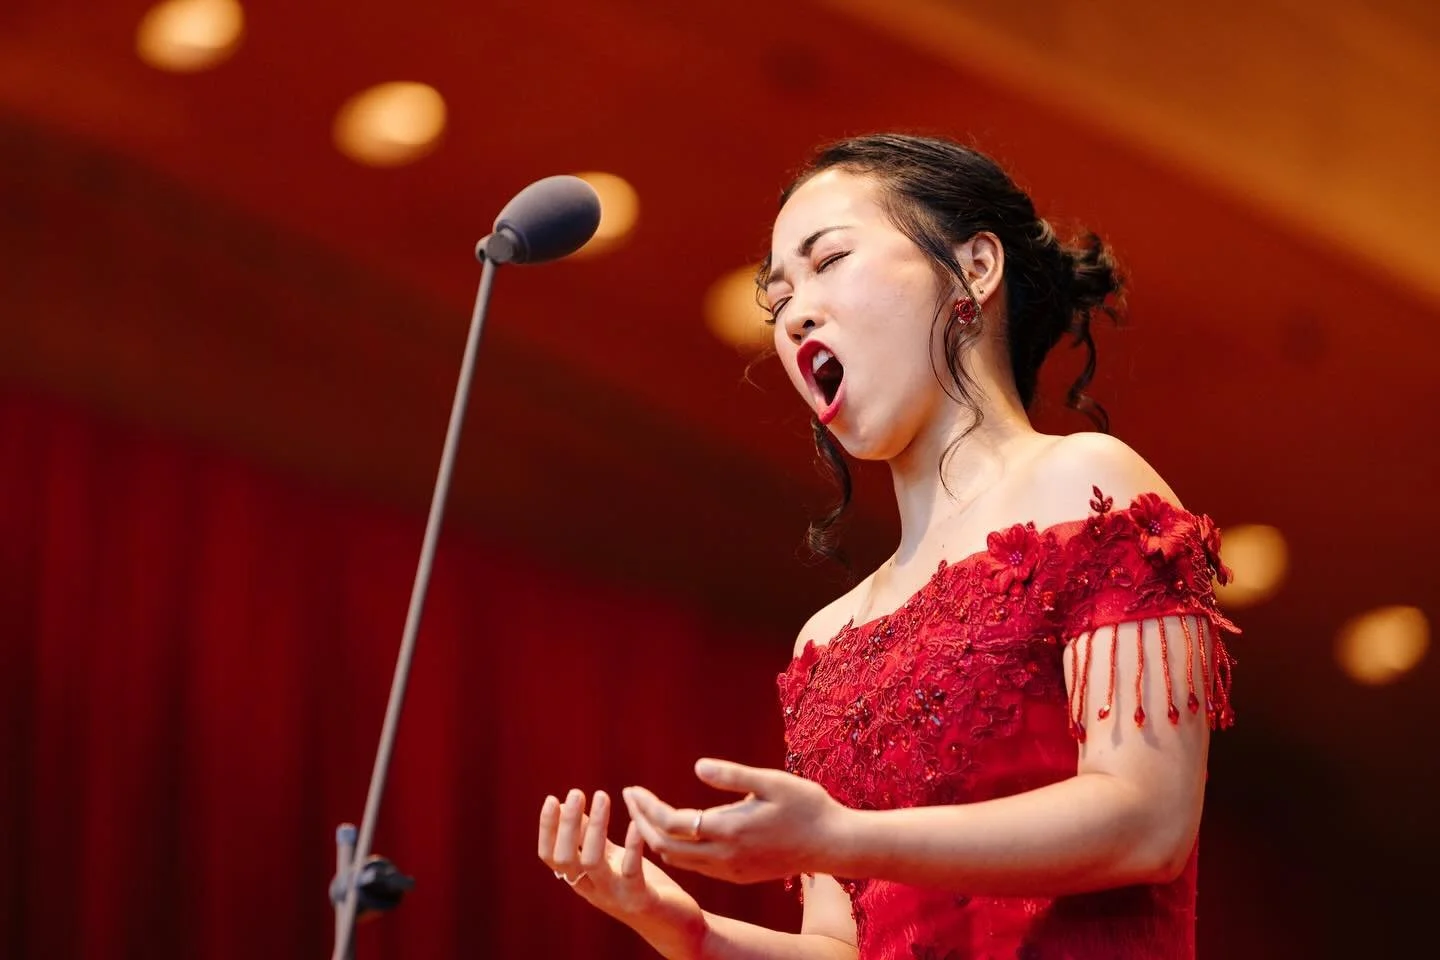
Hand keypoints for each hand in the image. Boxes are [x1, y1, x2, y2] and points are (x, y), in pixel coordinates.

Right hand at [538, 788, 705, 948]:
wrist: (673, 925)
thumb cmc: (639, 885)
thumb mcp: (610, 858)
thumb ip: (589, 837)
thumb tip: (568, 806)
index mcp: (581, 879)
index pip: (551, 857)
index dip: (548, 829)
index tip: (553, 799)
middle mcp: (592, 890)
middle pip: (565, 859)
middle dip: (566, 824)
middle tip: (577, 792)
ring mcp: (614, 896)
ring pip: (592, 862)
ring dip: (595, 827)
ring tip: (601, 795)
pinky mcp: (640, 899)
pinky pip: (631, 871)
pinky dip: (631, 846)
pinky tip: (634, 823)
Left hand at [622, 758, 847, 884]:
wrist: (833, 844)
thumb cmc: (806, 806)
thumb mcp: (772, 781)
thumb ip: (732, 775)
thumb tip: (696, 766)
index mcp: (728, 830)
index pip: (670, 823)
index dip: (645, 807)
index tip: (632, 789)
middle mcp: (723, 856)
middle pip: (665, 846)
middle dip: (641, 822)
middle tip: (630, 798)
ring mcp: (730, 870)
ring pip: (678, 860)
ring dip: (656, 837)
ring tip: (645, 812)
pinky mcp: (738, 875)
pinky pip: (696, 866)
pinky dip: (676, 848)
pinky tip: (677, 831)